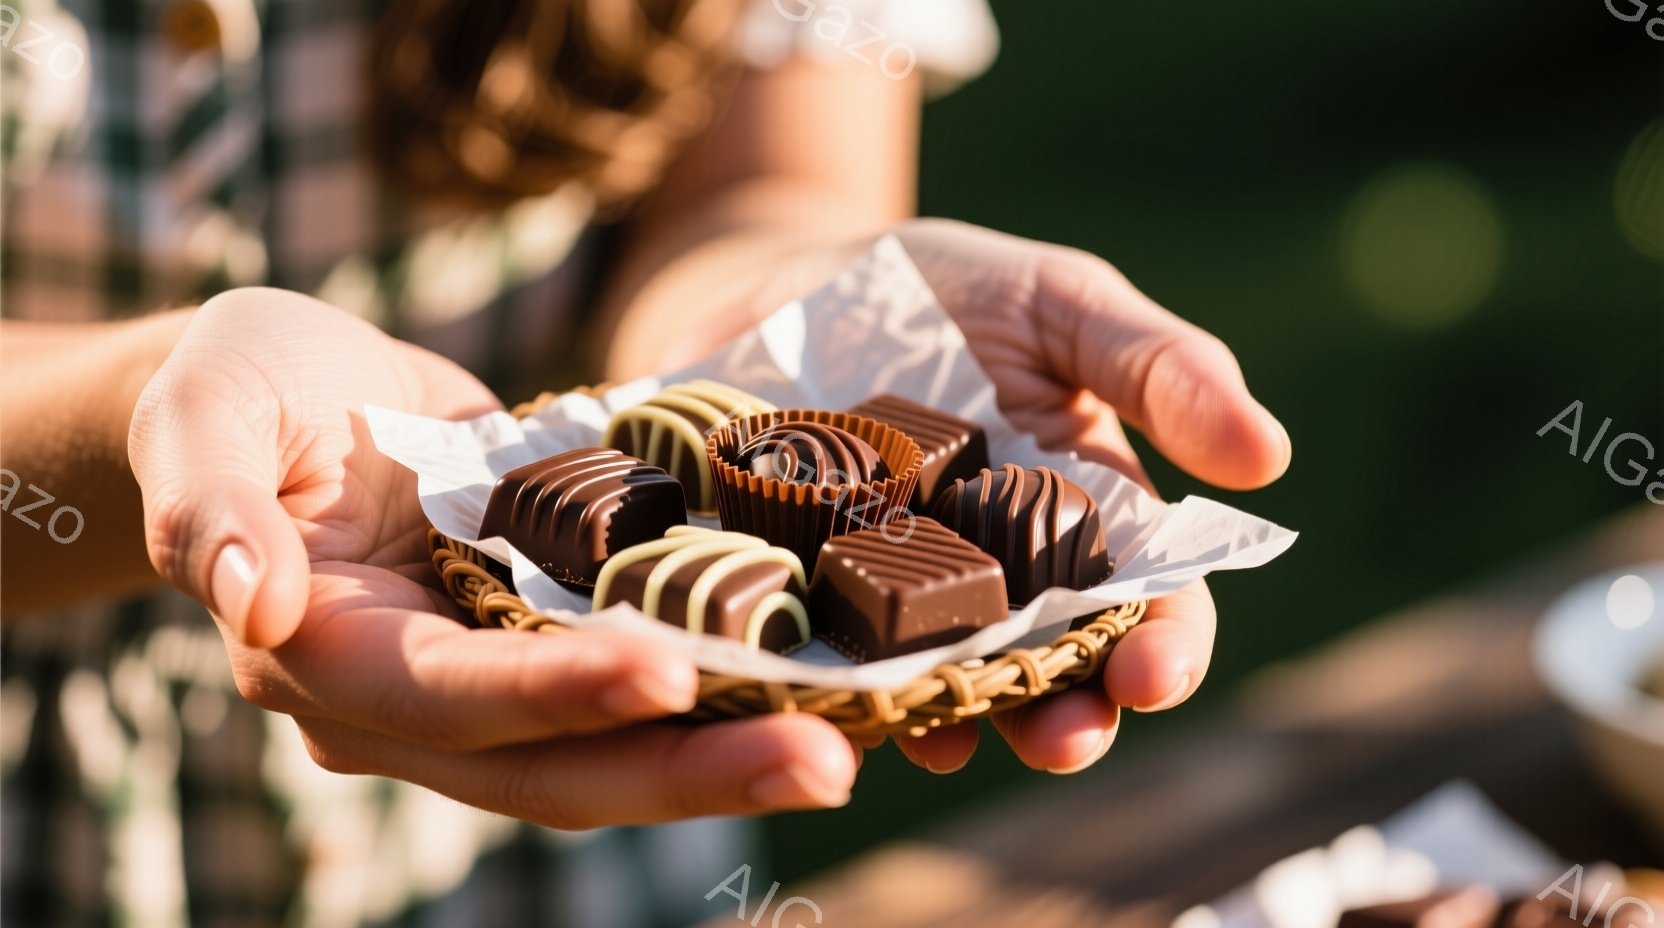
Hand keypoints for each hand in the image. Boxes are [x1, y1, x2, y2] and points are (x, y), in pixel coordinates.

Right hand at [129, 288, 858, 826]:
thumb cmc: (239, 389)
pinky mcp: (549, 641)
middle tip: (825, 761)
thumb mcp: (203, 412)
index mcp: (331, 657)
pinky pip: (643, 685)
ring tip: (854, 738)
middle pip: (561, 765)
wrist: (295, 395)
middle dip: (690, 768)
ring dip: (731, 749)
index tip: (669, 670)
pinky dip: (729, 691)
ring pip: (617, 749)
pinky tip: (824, 680)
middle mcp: (420, 701)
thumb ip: (209, 504)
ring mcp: (493, 680)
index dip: (558, 694)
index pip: (455, 696)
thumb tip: (245, 601)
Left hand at [611, 219, 1290, 773]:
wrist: (783, 280)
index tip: (1154, 675)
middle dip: (1069, 719)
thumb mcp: (1062, 304)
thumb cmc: (945, 291)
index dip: (1165, 650)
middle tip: (1063, 739)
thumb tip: (1271, 455)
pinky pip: (832, 668)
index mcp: (1083, 521)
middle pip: (1055, 675)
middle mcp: (1001, 582)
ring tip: (952, 742)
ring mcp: (902, 600)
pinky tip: (842, 709)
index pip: (1148, 607)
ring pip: (947, 692)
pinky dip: (838, 698)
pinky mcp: (811, 602)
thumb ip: (1160, 369)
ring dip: (959, 728)